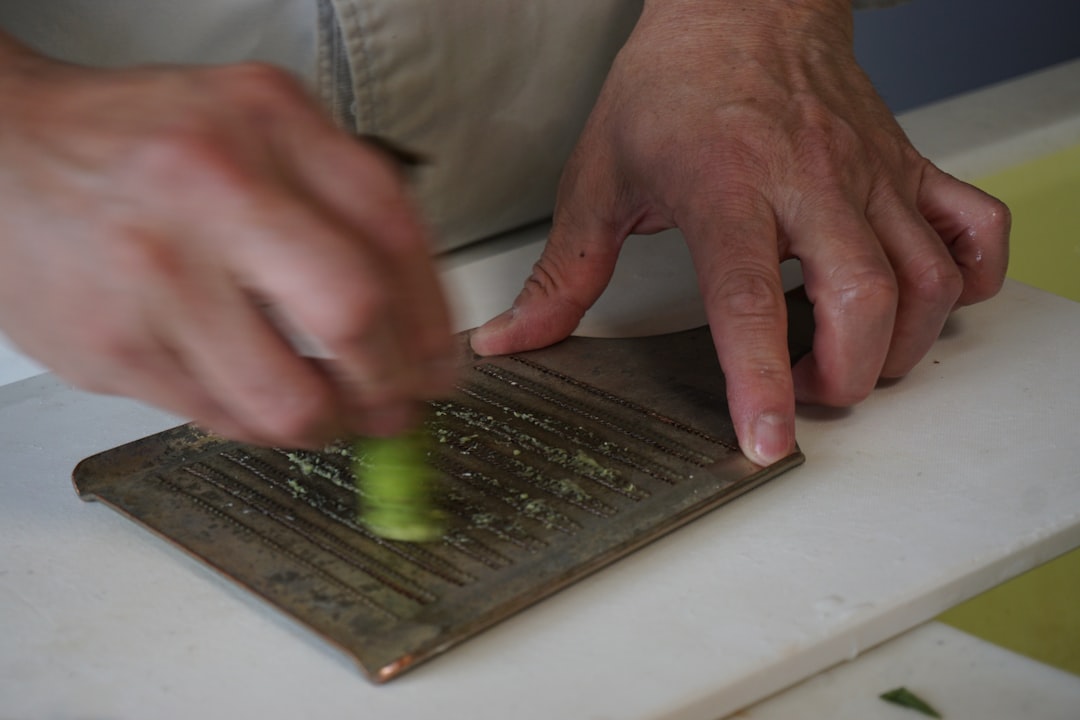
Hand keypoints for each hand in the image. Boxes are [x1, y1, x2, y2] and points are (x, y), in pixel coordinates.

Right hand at [0, 35, 454, 446]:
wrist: (3, 152)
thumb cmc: (143, 144)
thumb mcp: (257, 125)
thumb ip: (341, 199)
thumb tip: (416, 317)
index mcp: (268, 122)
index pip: (393, 230)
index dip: (432, 317)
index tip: (440, 364)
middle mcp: (214, 188)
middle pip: (353, 314)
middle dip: (393, 383)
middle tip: (398, 406)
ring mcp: (157, 273)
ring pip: (288, 398)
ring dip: (330, 425)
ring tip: (330, 415)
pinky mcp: (112, 346)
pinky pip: (222, 419)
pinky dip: (259, 424)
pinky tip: (258, 398)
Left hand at [469, 0, 1008, 463]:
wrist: (741, 3)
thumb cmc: (671, 83)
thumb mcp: (598, 177)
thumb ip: (562, 274)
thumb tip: (514, 340)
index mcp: (724, 185)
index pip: (748, 298)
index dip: (760, 380)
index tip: (766, 441)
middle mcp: (808, 181)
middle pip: (863, 301)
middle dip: (843, 379)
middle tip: (800, 392)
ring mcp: (868, 174)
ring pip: (926, 280)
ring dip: (897, 348)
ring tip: (844, 358)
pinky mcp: (906, 167)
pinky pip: (973, 228)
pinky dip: (966, 281)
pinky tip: (921, 303)